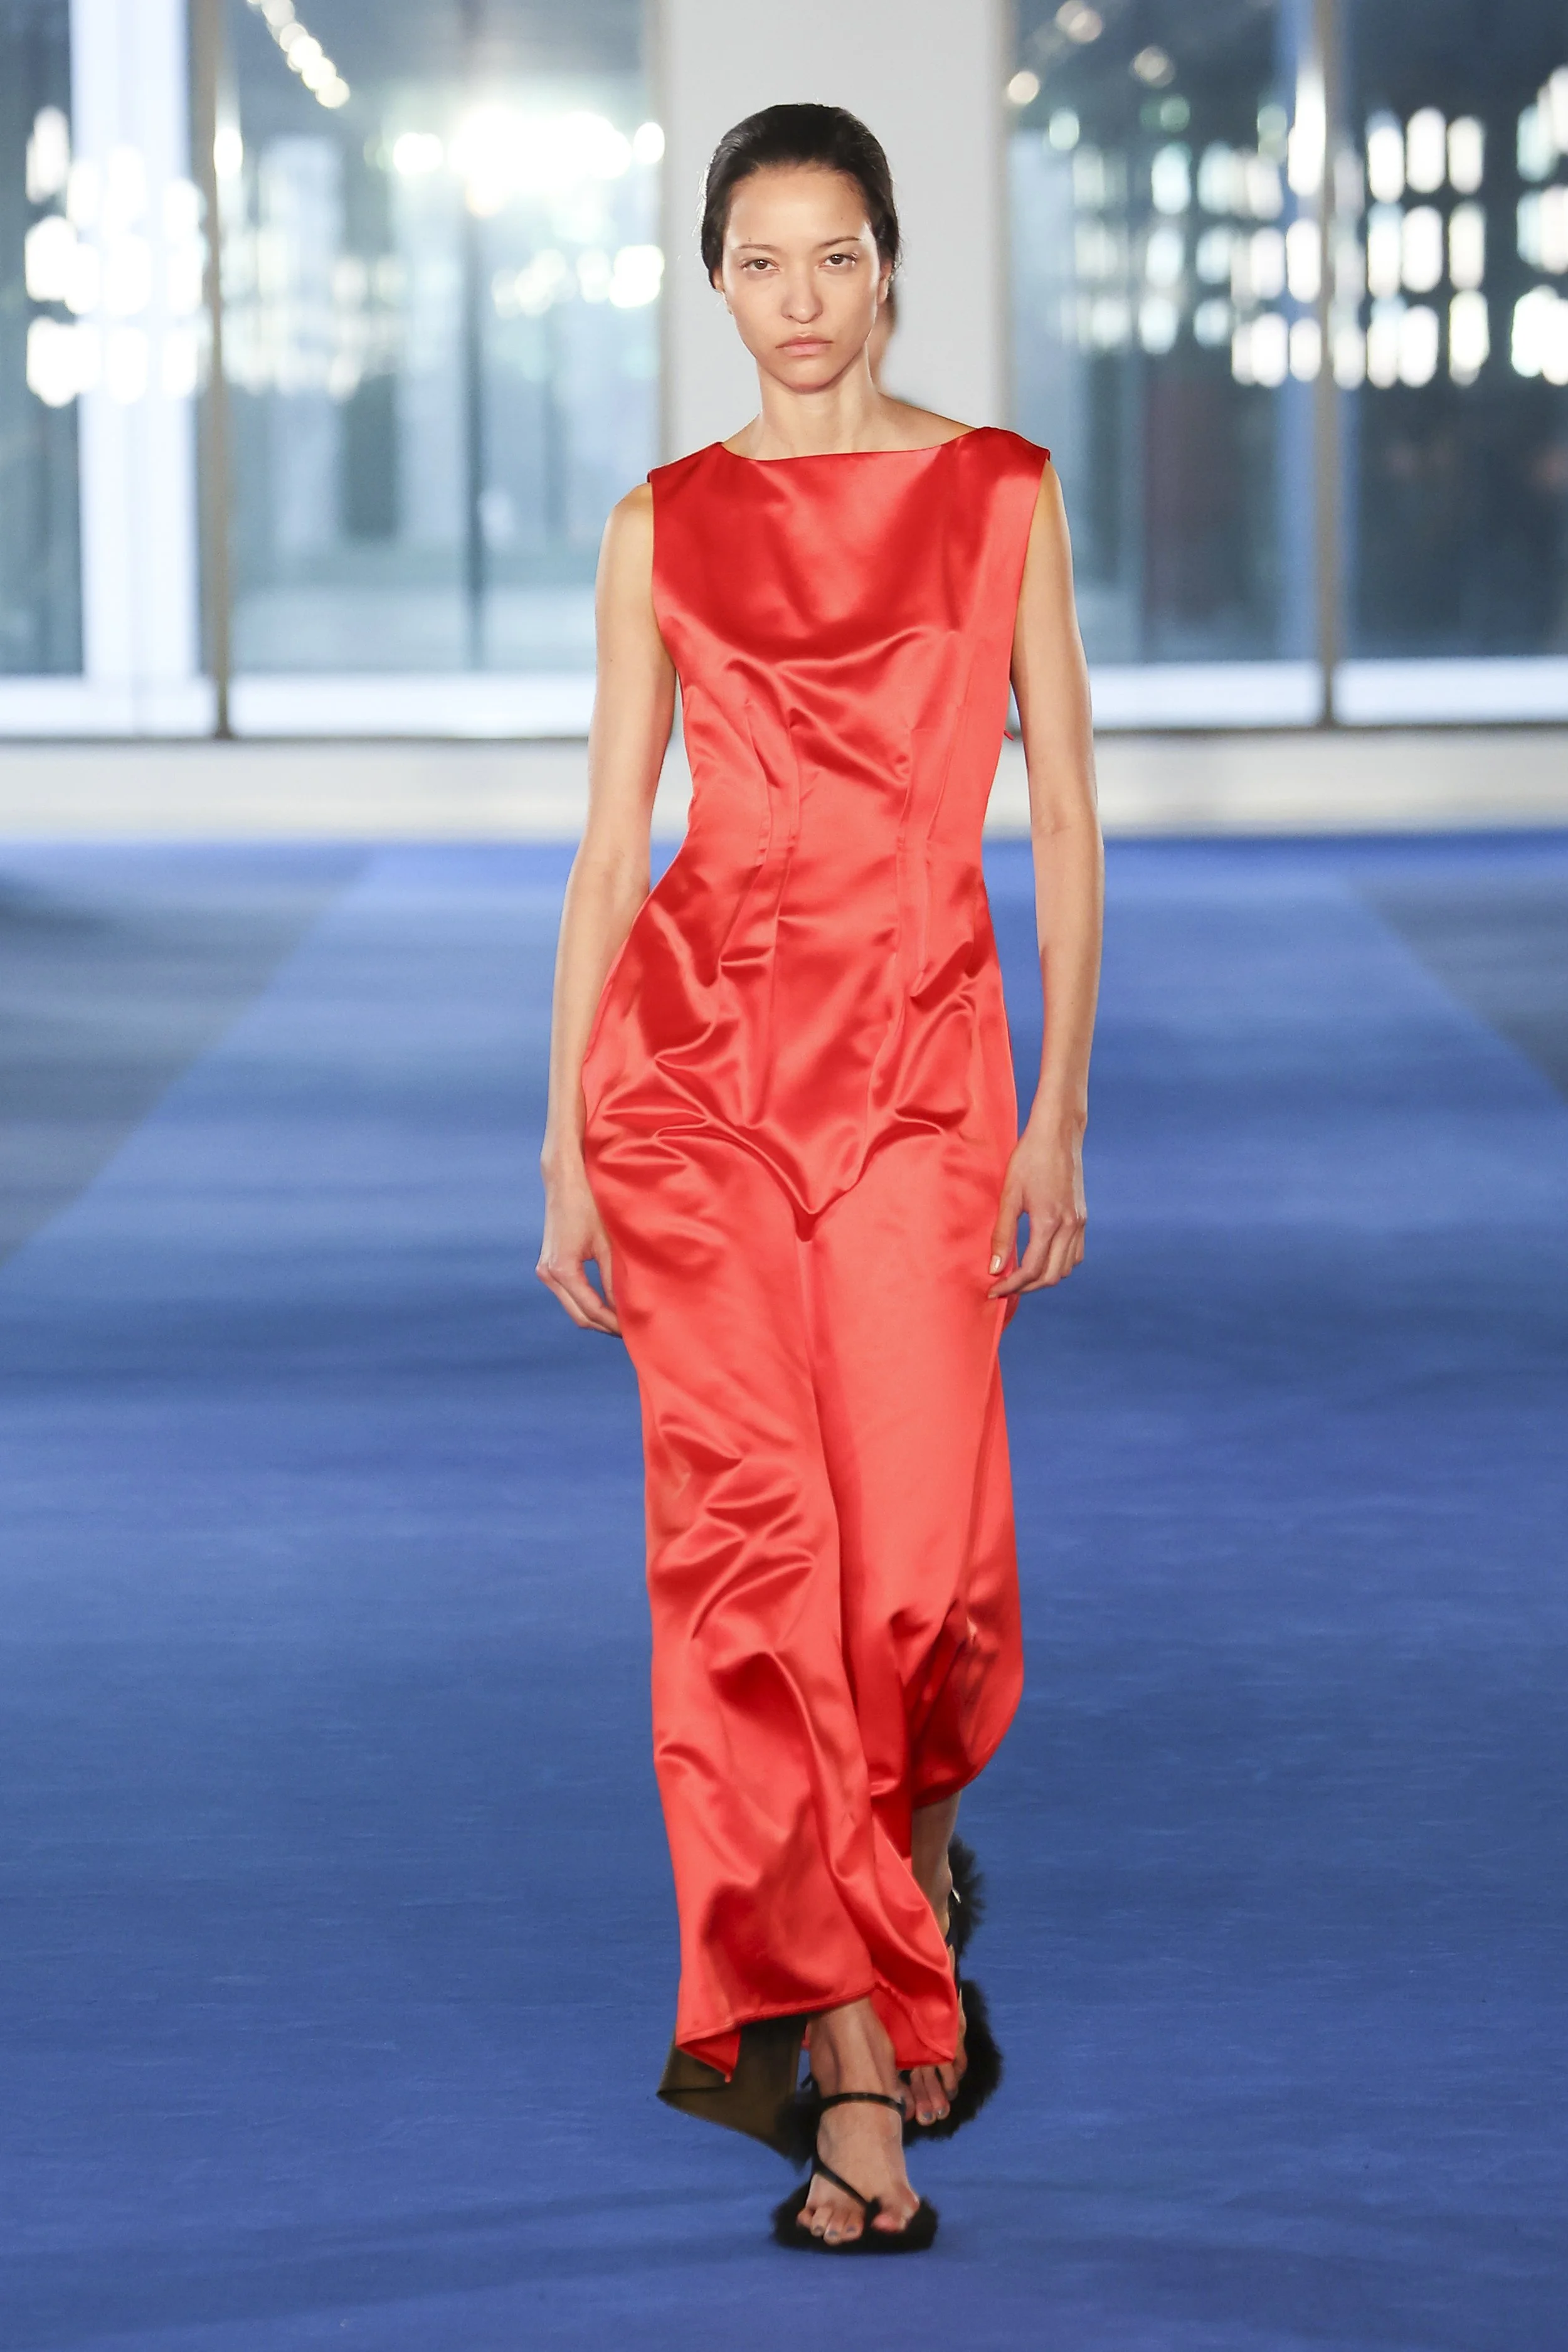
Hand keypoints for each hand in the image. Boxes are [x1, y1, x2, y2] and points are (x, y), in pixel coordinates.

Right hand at [537, 1158, 620, 1334]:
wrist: (565, 1179)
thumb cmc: (589, 1204)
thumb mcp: (607, 1243)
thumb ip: (615, 1278)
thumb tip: (629, 1308)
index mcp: (562, 1270)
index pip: (592, 1310)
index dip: (615, 1324)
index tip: (635, 1332)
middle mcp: (548, 1274)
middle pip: (580, 1316)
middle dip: (606, 1326)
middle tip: (633, 1332)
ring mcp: (545, 1270)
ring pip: (573, 1308)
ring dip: (598, 1316)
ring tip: (625, 1320)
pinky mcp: (548, 1265)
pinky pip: (570, 1294)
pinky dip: (589, 1302)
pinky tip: (610, 1303)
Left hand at [986, 1124, 1085, 1298]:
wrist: (1057, 1134)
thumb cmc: (1029, 1159)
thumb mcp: (1009, 1194)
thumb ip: (1002, 1233)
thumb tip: (995, 1268)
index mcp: (1049, 1222)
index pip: (1031, 1269)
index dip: (1011, 1285)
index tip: (993, 1290)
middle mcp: (1070, 1226)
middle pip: (1051, 1275)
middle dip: (1026, 1287)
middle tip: (1003, 1286)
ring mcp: (1080, 1222)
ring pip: (1066, 1268)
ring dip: (1044, 1277)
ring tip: (1020, 1275)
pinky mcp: (1082, 1217)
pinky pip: (1075, 1253)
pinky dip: (1059, 1264)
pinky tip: (1041, 1258)